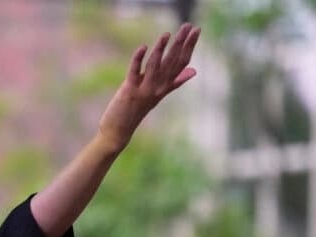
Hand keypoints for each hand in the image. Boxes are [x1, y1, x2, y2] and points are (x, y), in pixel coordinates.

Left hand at [98, 23, 200, 152]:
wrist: (119, 131)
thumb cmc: (137, 111)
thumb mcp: (158, 95)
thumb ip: (175, 82)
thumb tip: (194, 71)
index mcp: (165, 87)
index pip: (182, 63)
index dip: (190, 46)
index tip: (196, 30)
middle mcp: (158, 88)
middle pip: (172, 62)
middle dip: (180, 43)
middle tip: (188, 26)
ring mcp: (144, 90)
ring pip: (155, 66)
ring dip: (160, 49)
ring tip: (167, 34)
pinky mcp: (130, 91)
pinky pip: (135, 72)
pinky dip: (138, 59)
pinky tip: (143, 47)